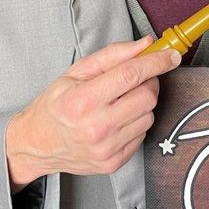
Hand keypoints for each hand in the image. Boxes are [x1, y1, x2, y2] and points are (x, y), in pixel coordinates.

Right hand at [5, 35, 178, 190]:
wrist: (37, 144)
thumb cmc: (56, 105)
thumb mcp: (76, 73)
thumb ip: (113, 55)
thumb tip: (146, 44)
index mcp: (82, 100)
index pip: (131, 75)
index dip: (156, 62)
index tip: (171, 55)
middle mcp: (95, 127)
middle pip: (147, 96)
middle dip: (149, 82)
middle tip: (137, 79)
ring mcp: (106, 148)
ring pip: (149, 116)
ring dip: (142, 104)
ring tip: (121, 102)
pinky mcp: (113, 163)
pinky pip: (142, 135)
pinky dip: (136, 123)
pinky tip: (118, 120)